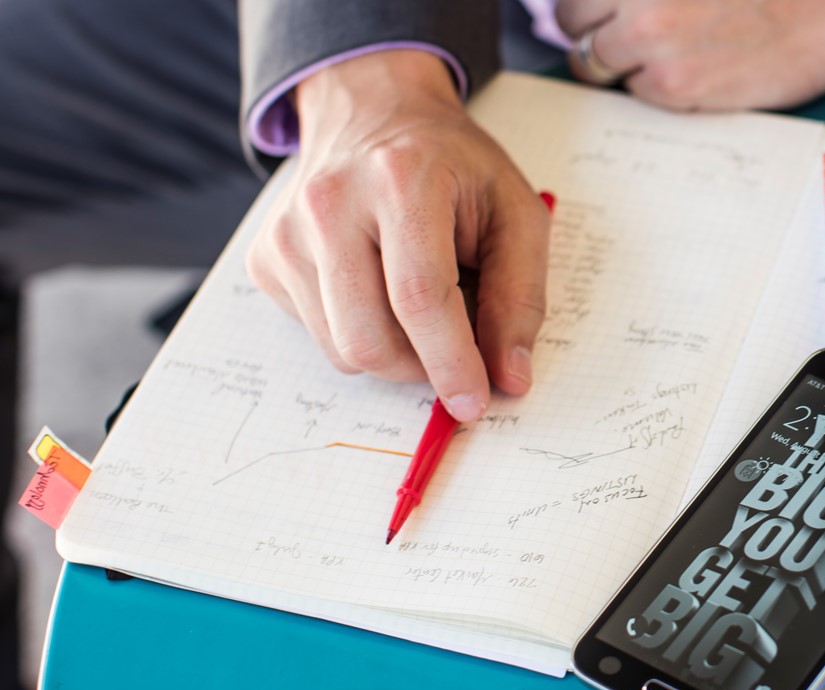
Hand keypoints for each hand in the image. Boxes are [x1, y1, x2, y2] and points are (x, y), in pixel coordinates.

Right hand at [246, 50, 550, 422]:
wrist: (374, 111)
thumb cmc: (453, 167)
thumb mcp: (516, 212)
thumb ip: (520, 296)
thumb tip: (510, 377)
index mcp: (401, 180)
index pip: (420, 298)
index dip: (450, 362)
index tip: (474, 403)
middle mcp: (330, 203)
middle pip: (369, 338)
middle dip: (421, 369)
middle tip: (456, 353)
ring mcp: (287, 232)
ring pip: (340, 348)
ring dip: (393, 354)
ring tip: (420, 305)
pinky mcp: (266, 258)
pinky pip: (318, 334)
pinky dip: (359, 331)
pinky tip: (378, 287)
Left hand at [558, 0, 824, 111]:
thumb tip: (618, 9)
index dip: (591, 0)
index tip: (604, 9)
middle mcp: (638, 2)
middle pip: (571, 23)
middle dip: (592, 27)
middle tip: (624, 31)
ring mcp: (650, 43)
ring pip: (593, 63)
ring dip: (615, 61)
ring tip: (659, 53)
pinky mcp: (674, 86)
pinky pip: (636, 93)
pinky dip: (654, 86)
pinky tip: (693, 68)